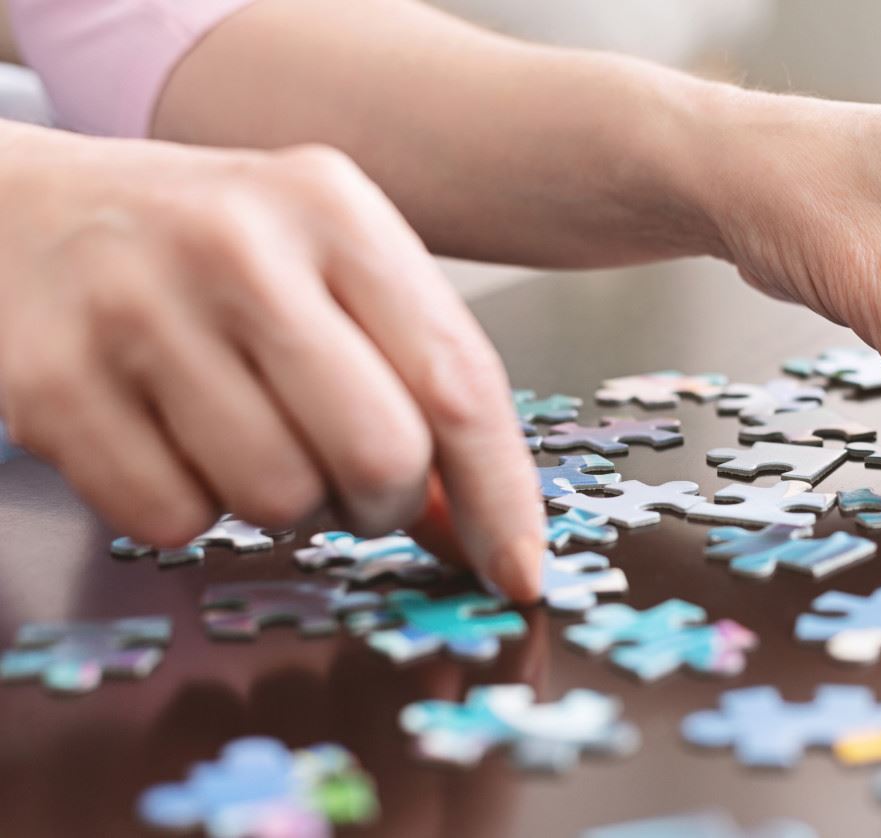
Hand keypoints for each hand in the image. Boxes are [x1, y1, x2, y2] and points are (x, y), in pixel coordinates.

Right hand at [0, 129, 542, 596]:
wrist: (21, 210)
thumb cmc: (207, 251)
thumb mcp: (328, 272)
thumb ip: (413, 379)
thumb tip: (477, 528)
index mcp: (332, 209)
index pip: (457, 382)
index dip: (500, 496)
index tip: (518, 570)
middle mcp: (238, 246)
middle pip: (377, 456)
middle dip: (380, 504)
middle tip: (350, 484)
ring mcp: (136, 310)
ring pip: (277, 501)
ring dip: (284, 506)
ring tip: (250, 438)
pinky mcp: (51, 383)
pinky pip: (172, 521)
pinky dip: (188, 509)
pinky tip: (170, 440)